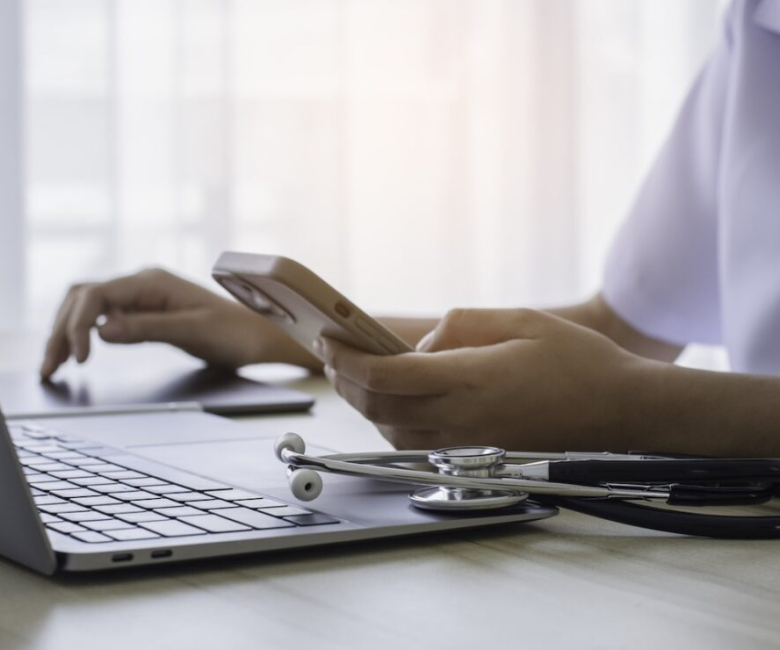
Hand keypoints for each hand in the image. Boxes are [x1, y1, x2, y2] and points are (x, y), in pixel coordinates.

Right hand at [40, 268, 300, 377]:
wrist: (262, 336)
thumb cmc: (236, 333)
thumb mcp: (193, 332)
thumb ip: (148, 328)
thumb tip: (101, 331)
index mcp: (153, 282)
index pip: (97, 295)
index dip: (79, 325)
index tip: (81, 358)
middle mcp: (143, 284)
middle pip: (84, 298)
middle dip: (61, 330)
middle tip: (50, 367)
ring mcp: (143, 297)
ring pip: (89, 307)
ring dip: (67, 332)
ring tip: (52, 365)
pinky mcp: (147, 312)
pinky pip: (105, 317)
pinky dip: (85, 334)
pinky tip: (77, 353)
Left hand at [320, 308, 647, 450]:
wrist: (618, 411)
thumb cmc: (576, 362)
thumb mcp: (519, 320)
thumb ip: (460, 326)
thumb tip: (422, 346)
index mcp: (469, 381)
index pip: (385, 375)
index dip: (347, 358)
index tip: (328, 339)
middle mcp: (460, 418)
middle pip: (378, 406)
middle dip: (343, 380)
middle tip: (330, 352)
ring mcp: (466, 441)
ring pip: (390, 429)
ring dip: (362, 402)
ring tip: (352, 373)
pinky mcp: (475, 451)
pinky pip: (414, 441)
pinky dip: (389, 419)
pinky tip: (390, 399)